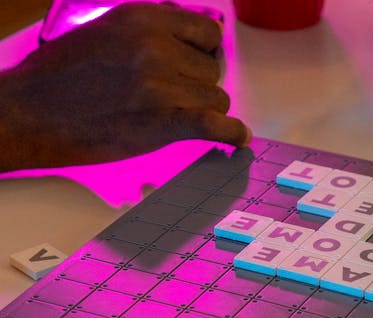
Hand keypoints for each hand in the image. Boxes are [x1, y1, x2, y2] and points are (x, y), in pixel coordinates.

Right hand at [0, 2, 250, 170]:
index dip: (205, 54)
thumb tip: (193, 40)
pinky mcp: (161, 121)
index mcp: (144, 18)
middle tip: (169, 98)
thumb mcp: (108, 30)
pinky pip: (215, 125)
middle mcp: (156, 45)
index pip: (209, 33)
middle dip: (198, 86)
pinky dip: (231, 134)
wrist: (29, 112)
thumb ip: (152, 32)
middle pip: (213, 71)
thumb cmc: (63, 74)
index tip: (196, 68)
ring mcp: (160, 83)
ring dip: (201, 111)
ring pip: (216, 99)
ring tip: (168, 116)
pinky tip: (239, 139)